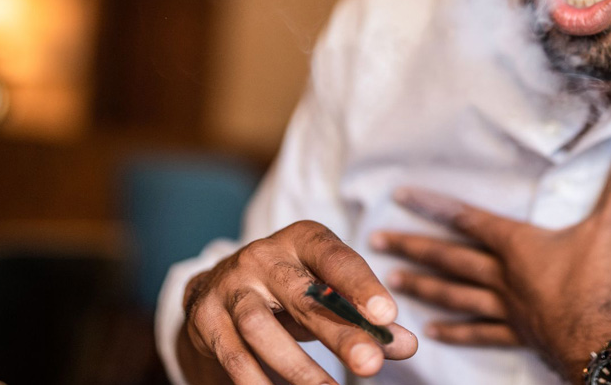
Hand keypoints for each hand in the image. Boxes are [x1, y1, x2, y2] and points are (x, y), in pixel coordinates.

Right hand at [182, 220, 417, 383]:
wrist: (217, 290)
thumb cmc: (289, 291)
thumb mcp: (327, 295)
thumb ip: (365, 318)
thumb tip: (406, 344)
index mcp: (301, 241)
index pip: (334, 257)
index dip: (361, 285)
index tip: (387, 316)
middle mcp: (262, 256)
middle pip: (302, 295)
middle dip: (338, 333)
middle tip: (370, 364)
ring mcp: (230, 286)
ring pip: (260, 327)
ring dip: (298, 366)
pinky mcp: (204, 318)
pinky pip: (233, 356)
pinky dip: (258, 382)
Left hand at [371, 138, 610, 381]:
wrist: (603, 338)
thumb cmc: (598, 282)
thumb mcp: (608, 227)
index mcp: (517, 245)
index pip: (468, 218)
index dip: (435, 205)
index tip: (400, 197)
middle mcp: (502, 275)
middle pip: (449, 257)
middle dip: (413, 246)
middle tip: (376, 241)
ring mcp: (505, 308)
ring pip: (455, 294)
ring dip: (423, 286)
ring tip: (391, 281)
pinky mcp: (516, 334)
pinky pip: (479, 332)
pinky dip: (455, 331)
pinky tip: (432, 331)